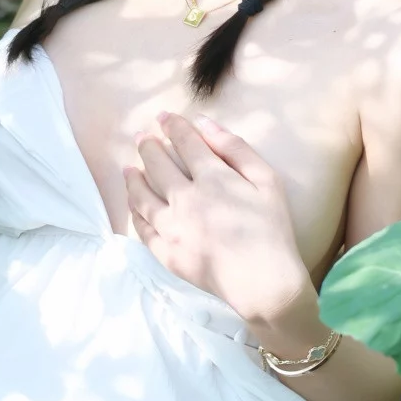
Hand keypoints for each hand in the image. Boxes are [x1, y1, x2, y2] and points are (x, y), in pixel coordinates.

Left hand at [123, 110, 310, 324]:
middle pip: (157, 166)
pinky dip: (135, 213)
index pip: (185, 143)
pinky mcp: (166, 253)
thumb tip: (204, 123)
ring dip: (133, 179)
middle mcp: (184, 200)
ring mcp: (171, 228)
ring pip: (142, 197)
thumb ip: (236, 149)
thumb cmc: (271, 230)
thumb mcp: (267, 181)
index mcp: (211, 178)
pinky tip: (134, 204)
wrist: (263, 283)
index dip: (173, 127)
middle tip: (142, 138)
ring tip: (129, 168)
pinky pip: (143, 229)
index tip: (164, 117)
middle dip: (148, 147)